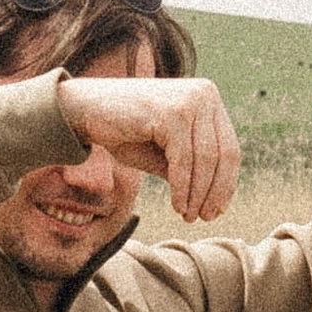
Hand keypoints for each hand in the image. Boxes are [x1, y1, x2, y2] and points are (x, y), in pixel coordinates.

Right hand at [56, 74, 241, 220]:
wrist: (82, 110)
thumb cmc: (122, 131)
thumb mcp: (163, 152)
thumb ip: (190, 166)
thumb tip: (217, 197)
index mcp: (207, 98)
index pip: (229, 147)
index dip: (226, 183)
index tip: (217, 209)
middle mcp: (205, 94)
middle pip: (223, 154)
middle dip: (215, 192)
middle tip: (204, 217)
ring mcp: (190, 100)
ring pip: (206, 160)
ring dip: (198, 194)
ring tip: (188, 216)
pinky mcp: (172, 113)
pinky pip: (184, 161)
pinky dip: (183, 188)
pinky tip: (178, 205)